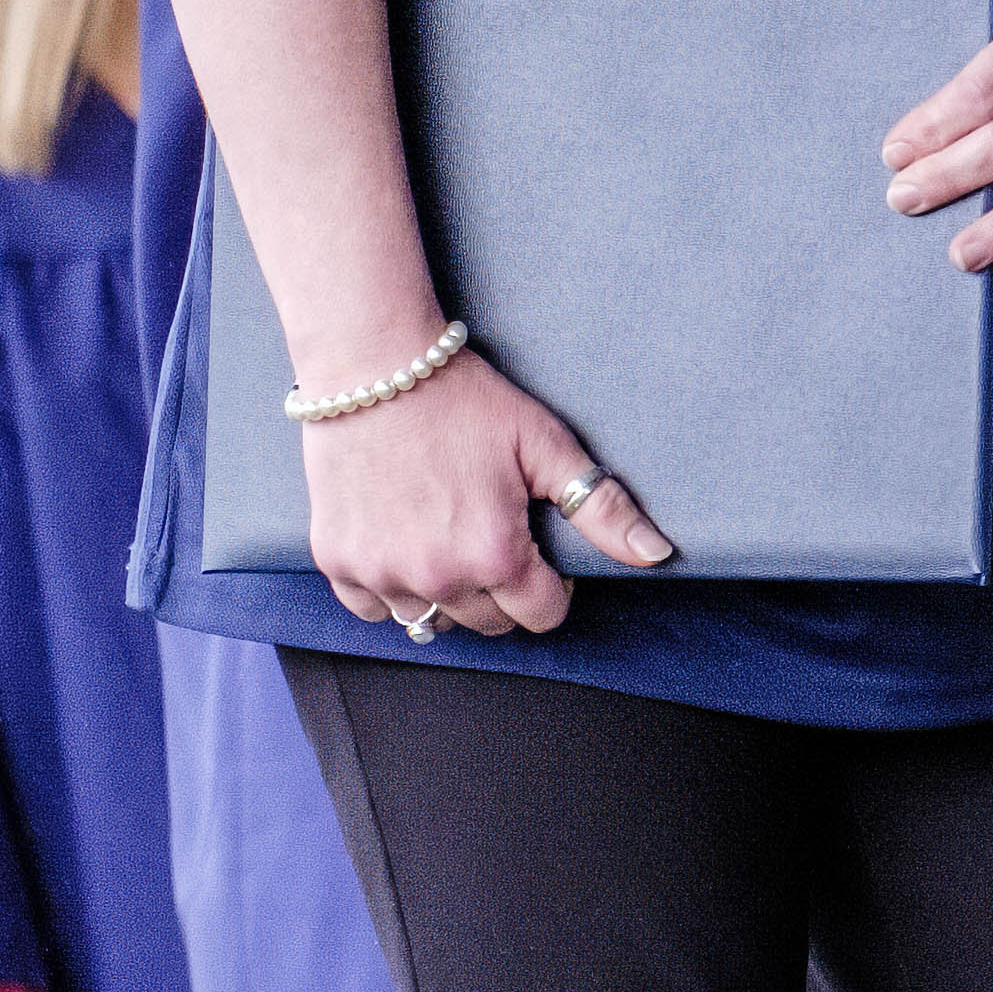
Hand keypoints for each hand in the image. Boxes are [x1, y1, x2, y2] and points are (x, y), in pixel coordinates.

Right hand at [302, 339, 676, 632]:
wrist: (370, 368)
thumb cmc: (461, 401)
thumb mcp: (545, 446)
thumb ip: (602, 509)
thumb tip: (656, 555)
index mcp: (494, 555)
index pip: (543, 615)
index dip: (552, 586)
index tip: (539, 551)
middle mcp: (435, 577)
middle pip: (490, 623)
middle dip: (502, 590)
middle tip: (493, 534)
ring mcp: (380, 573)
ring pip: (431, 620)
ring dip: (447, 593)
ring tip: (448, 535)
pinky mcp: (336, 561)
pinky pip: (373, 608)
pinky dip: (391, 589)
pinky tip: (403, 543)